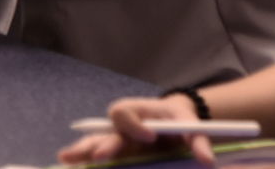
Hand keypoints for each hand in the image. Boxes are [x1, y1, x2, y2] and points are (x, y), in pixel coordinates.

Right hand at [58, 96, 212, 165]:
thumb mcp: (191, 126)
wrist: (175, 124)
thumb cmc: (180, 120)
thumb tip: (207, 161)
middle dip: (101, 143)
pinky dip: (87, 161)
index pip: (126, 112)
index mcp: (138, 111)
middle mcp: (122, 126)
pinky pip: (99, 157)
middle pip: (105, 131)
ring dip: (83, 152)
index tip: (150, 136)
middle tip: (101, 155)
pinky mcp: (119, 155)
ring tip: (67, 160)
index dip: (135, 124)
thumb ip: (198, 141)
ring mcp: (118, 141)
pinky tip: (75, 167)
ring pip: (96, 144)